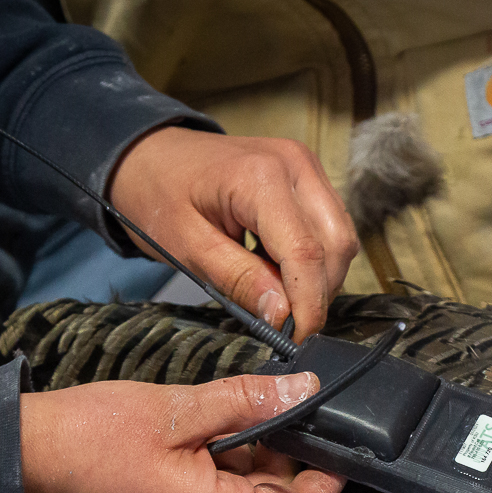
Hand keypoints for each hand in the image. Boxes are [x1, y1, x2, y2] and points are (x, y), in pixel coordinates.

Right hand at [21, 372, 345, 492]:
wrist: (24, 459)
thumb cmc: (91, 434)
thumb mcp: (178, 409)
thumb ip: (247, 402)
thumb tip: (303, 392)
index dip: (326, 480)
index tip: (340, 447)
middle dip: (286, 464)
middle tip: (281, 414)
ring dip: (253, 468)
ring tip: (236, 420)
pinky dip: (226, 480)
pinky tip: (211, 442)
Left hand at [110, 127, 359, 338]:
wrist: (151, 154)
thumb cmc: (158, 193)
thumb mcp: (186, 246)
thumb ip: (238, 279)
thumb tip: (283, 314)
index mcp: (260, 176)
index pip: (305, 252)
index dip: (308, 304)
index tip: (296, 338)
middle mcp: (295, 164)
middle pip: (336, 245)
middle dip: (317, 292)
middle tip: (283, 321)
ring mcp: (306, 166)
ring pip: (340, 239)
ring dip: (318, 277)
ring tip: (274, 288)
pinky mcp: (309, 176)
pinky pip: (330, 227)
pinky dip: (313, 258)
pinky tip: (278, 266)